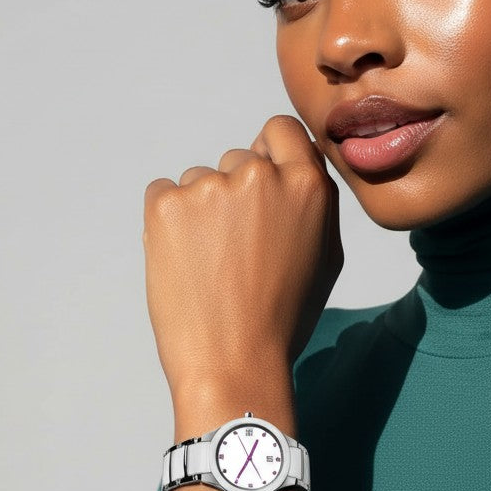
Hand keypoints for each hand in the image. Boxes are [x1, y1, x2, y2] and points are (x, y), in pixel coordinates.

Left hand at [142, 115, 342, 434]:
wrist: (233, 360)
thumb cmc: (285, 315)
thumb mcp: (327, 254)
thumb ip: (315, 200)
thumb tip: (299, 168)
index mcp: (306, 184)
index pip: (281, 130)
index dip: (271, 151)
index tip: (262, 180)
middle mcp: (259, 175)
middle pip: (238, 158)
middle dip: (236, 192)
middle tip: (237, 246)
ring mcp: (209, 186)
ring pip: (200, 179)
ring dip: (202, 209)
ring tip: (211, 262)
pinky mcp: (166, 205)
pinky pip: (164, 194)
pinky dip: (169, 220)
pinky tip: (184, 259)